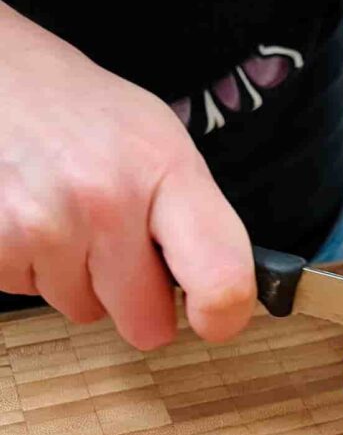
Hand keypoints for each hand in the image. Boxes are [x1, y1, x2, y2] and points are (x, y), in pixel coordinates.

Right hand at [0, 6, 255, 348]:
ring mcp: (45, 224)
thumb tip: (220, 295)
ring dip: (75, 276)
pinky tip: (28, 216)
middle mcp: (107, 198)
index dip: (222, 317)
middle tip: (113, 242)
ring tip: (61, 212)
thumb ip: (193, 219)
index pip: (222, 279)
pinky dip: (30, 267)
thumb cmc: (78, 111)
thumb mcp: (155, 140)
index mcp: (164, 168)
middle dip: (133, 298)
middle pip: (147, 323)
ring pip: (85, 311)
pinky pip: (32, 295)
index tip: (210, 318)